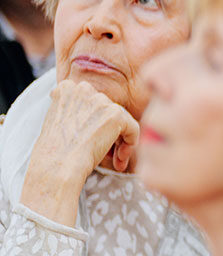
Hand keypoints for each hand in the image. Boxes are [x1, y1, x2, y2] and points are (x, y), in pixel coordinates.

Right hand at [19, 80, 138, 226]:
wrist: (57, 165)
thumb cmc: (55, 152)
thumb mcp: (58, 121)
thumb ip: (74, 110)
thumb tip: (93, 115)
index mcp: (67, 89)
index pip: (91, 100)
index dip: (93, 121)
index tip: (89, 137)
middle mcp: (83, 90)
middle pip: (108, 110)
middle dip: (108, 130)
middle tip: (102, 151)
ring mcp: (100, 101)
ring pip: (121, 120)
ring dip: (118, 140)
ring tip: (112, 158)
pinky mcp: (115, 115)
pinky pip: (133, 128)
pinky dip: (130, 144)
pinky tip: (119, 159)